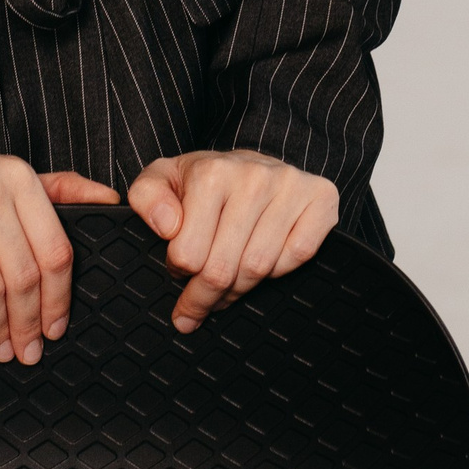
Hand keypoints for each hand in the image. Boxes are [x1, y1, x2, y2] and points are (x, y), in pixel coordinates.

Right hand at [0, 145, 119, 362]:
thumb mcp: (7, 171)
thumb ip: (59, 187)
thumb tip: (109, 199)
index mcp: (18, 177)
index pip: (54, 249)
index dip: (59, 298)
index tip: (57, 328)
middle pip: (24, 276)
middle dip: (28, 323)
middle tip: (29, 352)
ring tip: (0, 349)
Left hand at [126, 150, 338, 332]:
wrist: (250, 162)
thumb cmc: (204, 179)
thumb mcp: (163, 180)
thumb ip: (147, 199)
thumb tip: (168, 227)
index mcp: (211, 172)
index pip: (189, 254)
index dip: (178, 272)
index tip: (177, 273)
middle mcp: (254, 176)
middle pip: (224, 268)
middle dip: (205, 297)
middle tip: (195, 306)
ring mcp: (291, 186)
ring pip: (259, 268)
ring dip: (238, 290)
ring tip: (224, 290)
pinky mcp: (321, 199)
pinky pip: (297, 257)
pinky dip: (278, 271)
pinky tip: (261, 266)